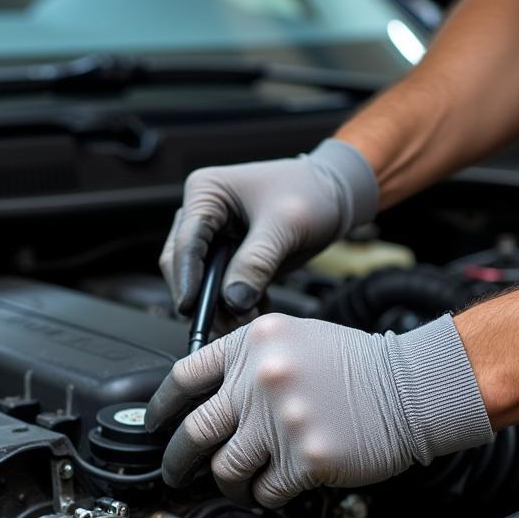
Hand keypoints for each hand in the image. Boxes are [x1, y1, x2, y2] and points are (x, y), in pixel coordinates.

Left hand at [146, 313, 492, 506]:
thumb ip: (247, 361)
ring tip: (236, 487)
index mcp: (252, 343)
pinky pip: (265, 491)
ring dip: (226, 486)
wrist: (411, 386)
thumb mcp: (293, 338)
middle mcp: (260, 378)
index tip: (156, 425)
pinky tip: (272, 491)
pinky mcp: (306, 458)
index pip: (184, 377)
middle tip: (176, 472)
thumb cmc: (356, 365)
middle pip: (194, 432)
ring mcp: (281, 420)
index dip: (161, 407)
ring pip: (225, 469)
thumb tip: (206, 399)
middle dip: (178, 461)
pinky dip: (263, 497)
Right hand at [159, 139, 377, 315]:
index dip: (186, 278)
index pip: (185, 242)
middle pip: (183, 266)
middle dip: (203, 299)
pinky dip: (233, 305)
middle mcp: (200, 215)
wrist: (334, 196)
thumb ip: (257, 262)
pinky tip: (256, 311)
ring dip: (219, 307)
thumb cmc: (311, 194)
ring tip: (246, 322)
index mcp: (205, 193)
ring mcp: (211, 238)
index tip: (189, 308)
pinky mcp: (226, 258)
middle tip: (226, 324)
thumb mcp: (285, 226)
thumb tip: (233, 301)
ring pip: (199, 283)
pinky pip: (219, 289)